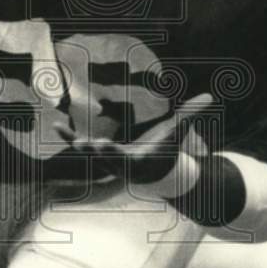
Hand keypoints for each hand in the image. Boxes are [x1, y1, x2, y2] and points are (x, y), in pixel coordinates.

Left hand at [53, 93, 212, 186]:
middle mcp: (119, 165)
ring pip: (87, 155)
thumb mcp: (179, 132)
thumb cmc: (167, 148)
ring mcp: (107, 162)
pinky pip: (81, 148)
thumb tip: (210, 96)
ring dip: (74, 142)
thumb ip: (192, 114)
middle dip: (93, 151)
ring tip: (59, 129)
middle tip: (84, 144)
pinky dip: (69, 138)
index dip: (114, 153)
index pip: (124, 157)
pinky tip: (56, 126)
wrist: (156, 171)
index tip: (103, 146)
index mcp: (137, 160)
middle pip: (103, 159)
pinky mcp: (100, 156)